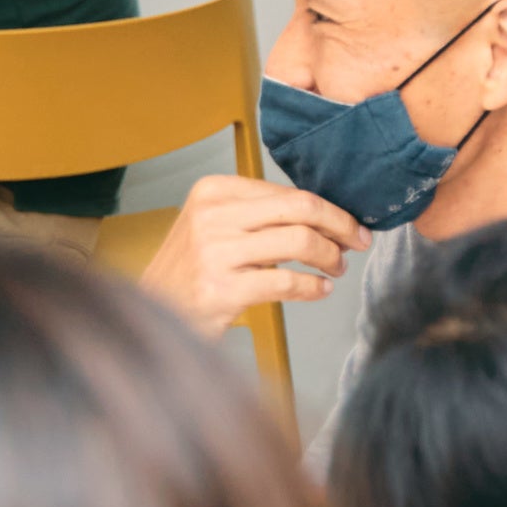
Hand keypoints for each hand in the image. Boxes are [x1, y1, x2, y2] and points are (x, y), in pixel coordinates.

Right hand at [140, 174, 368, 334]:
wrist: (148, 315)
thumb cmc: (190, 271)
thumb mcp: (215, 228)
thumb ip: (260, 214)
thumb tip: (324, 213)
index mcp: (212, 191)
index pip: (288, 192)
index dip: (328, 208)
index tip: (349, 223)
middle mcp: (211, 216)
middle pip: (300, 209)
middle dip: (339, 224)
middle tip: (357, 241)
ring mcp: (214, 253)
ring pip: (299, 242)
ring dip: (329, 256)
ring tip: (336, 267)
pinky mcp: (220, 289)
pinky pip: (286, 281)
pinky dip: (312, 286)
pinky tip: (320, 289)